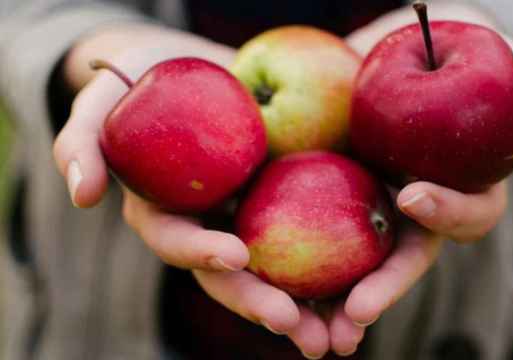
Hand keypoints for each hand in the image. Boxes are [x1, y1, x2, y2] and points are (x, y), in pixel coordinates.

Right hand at [52, 24, 313, 352]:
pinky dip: (336, 266)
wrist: (199, 65)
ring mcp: (250, 217)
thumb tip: (83, 196)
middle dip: (258, 302)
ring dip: (305, 307)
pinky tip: (366, 288)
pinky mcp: (287, 203)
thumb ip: (84, 140)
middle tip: (292, 324)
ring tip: (338, 336)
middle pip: (231, 275)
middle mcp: (209, 225)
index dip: (200, 252)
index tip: (235, 254)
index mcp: (166, 212)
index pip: (177, 240)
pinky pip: (312, 238)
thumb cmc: (145, 78)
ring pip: (276, 271)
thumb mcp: (106, 96)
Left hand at [317, 4, 512, 356]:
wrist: (391, 46)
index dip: (447, 211)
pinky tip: (270, 287)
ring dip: (339, 304)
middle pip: (405, 260)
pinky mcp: (327, 196)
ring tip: (316, 335)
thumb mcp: (496, 53)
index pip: (466, 213)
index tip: (410, 194)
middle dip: (385, 289)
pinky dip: (296, 270)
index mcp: (460, 183)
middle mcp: (416, 207)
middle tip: (357, 311)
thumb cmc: (450, 47)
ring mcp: (371, 205)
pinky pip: (313, 238)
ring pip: (360, 267)